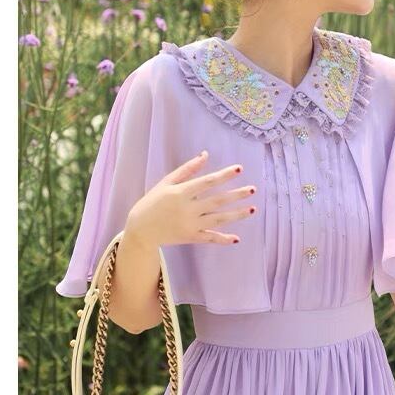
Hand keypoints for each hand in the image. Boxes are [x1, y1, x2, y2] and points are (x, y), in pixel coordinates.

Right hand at [126, 151, 256, 247]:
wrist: (140, 230)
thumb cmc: (152, 202)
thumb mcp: (166, 183)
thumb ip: (187, 169)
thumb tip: (205, 154)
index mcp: (180, 193)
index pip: (207, 182)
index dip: (224, 175)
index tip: (240, 169)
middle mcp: (187, 209)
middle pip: (217, 201)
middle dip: (237, 195)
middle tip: (253, 189)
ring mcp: (190, 225)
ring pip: (218, 219)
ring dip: (237, 215)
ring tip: (253, 209)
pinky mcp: (190, 237)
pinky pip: (210, 239)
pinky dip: (223, 239)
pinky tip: (237, 238)